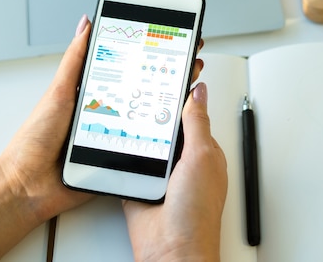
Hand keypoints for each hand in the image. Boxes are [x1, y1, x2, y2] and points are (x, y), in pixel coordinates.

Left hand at [0, 16, 208, 260]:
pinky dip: (158, 142)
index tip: (169, 44)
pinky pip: (144, 149)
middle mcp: (107, 113)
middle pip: (143, 94)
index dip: (148, 57)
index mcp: (93, 94)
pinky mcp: (118, 160)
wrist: (28, 186)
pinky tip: (173, 132)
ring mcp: (115, 136)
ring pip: (149, 121)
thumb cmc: (36, 140)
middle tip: (188, 66)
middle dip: (167, 80)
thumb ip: (75, 60)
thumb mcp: (58, 92)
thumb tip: (86, 25)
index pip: (127, 70)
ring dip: (168, 112)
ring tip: (186, 94)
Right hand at [122, 82, 227, 261]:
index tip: (166, 79)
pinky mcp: (140, 186)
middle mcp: (182, 163)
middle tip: (140, 96)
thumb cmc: (197, 214)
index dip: (180, 99)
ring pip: (145, 144)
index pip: (191, 116)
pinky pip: (128, 164)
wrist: (172, 252)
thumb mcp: (202, 157)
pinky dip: (122, 157)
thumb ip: (196, 123)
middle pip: (165, 128)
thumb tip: (198, 92)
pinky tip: (118, 147)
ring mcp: (161, 175)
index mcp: (203, 153)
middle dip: (154, 117)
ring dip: (137, 137)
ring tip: (128, 119)